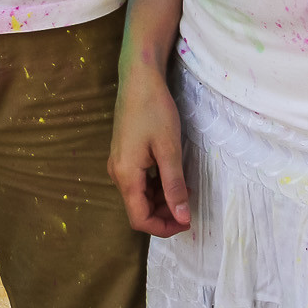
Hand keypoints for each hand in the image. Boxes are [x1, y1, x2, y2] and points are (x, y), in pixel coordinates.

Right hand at [107, 66, 189, 235]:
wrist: (138, 79)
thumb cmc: (154, 111)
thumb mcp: (169, 150)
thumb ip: (174, 186)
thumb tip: (182, 218)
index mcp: (125, 175)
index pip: (140, 219)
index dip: (164, 227)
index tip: (188, 221)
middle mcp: (117, 173)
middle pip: (138, 209)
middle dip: (165, 215)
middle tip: (190, 205)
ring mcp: (119, 163)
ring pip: (139, 196)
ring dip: (162, 201)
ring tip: (185, 190)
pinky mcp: (124, 155)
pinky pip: (138, 182)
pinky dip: (156, 187)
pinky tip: (173, 177)